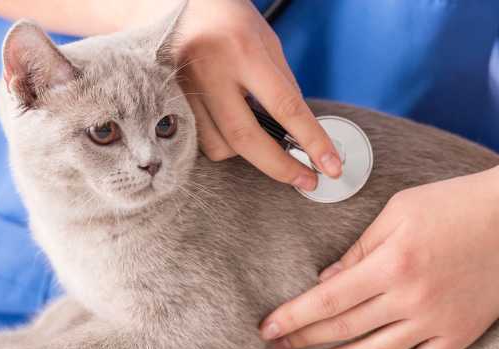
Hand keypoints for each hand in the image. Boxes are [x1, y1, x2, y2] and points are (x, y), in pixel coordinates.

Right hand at [172, 0, 341, 189]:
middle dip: (280, 167)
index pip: (285, 106)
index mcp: (243, 51)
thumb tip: (299, 136)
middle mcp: (210, 70)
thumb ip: (282, 88)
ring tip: (260, 140)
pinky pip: (199, 140)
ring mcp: (184, 87)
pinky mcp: (169, 100)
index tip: (329, 166)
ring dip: (246, 153)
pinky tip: (232, 131)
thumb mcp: (268, 44)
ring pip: (219, 145)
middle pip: (245, 138)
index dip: (311, 141)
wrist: (183, 2)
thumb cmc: (231, 20)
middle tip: (306, 180)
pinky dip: (222, 144)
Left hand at [259, 163, 498, 348]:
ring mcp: (439, 321)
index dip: (294, 317)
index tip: (267, 328)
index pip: (329, 301)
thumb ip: (359, 249)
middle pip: (345, 330)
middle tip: (277, 346)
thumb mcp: (398, 211)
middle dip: (305, 339)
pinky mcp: (461, 334)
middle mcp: (413, 298)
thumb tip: (326, 282)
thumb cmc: (456, 202)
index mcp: (392, 263)